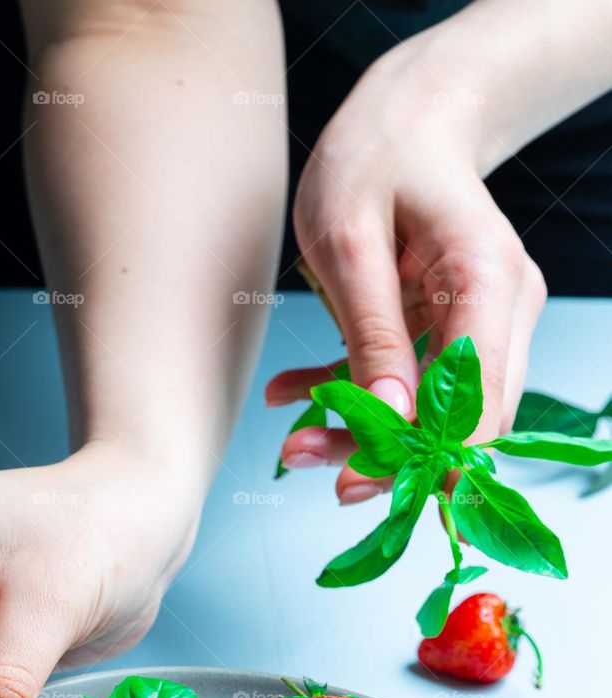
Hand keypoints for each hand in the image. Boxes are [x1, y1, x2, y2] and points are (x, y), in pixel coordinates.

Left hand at [266, 35, 545, 499]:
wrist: (407, 117)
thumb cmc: (375, 158)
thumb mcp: (349, 241)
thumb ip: (370, 331)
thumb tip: (388, 417)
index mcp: (487, 282)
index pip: (476, 404)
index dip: (420, 457)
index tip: (354, 483)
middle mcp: (502, 310)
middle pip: (458, 419)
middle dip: (382, 453)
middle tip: (301, 459)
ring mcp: (484, 323)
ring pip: (434, 411)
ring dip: (363, 432)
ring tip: (292, 442)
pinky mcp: (455, 330)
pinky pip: (412, 384)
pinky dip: (356, 396)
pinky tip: (296, 395)